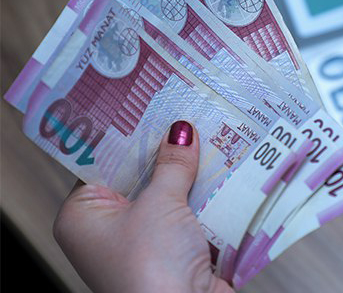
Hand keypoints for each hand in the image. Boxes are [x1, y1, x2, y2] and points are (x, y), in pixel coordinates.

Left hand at [54, 121, 233, 292]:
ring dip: (190, 174)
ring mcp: (146, 240)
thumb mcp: (159, 204)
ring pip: (169, 193)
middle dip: (167, 152)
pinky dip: (205, 196)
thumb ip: (171, 164)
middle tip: (187, 116)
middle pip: (141, 176)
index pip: (103, 161)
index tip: (151, 107)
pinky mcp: (177, 250)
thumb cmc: (151, 269)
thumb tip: (180, 131)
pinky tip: (223, 169)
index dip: (130, 135)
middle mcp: (110, 229)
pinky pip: (190, 212)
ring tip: (210, 135)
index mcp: (85, 216)